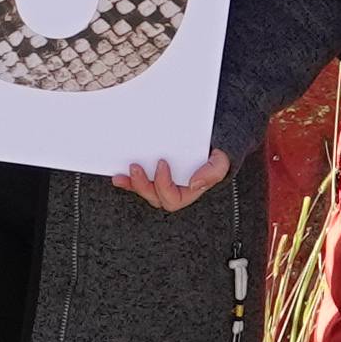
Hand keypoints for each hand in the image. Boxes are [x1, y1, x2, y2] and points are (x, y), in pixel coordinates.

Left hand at [112, 153, 232, 212]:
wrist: (210, 142)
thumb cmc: (214, 154)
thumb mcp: (221, 160)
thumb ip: (213, 171)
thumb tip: (194, 183)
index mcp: (188, 192)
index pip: (172, 198)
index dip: (164, 184)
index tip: (162, 164)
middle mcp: (173, 191)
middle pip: (154, 197)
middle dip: (142, 185)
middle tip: (135, 166)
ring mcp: (160, 184)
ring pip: (143, 192)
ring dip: (131, 185)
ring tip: (122, 174)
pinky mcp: (151, 176)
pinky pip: (137, 183)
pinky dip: (127, 181)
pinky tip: (119, 175)